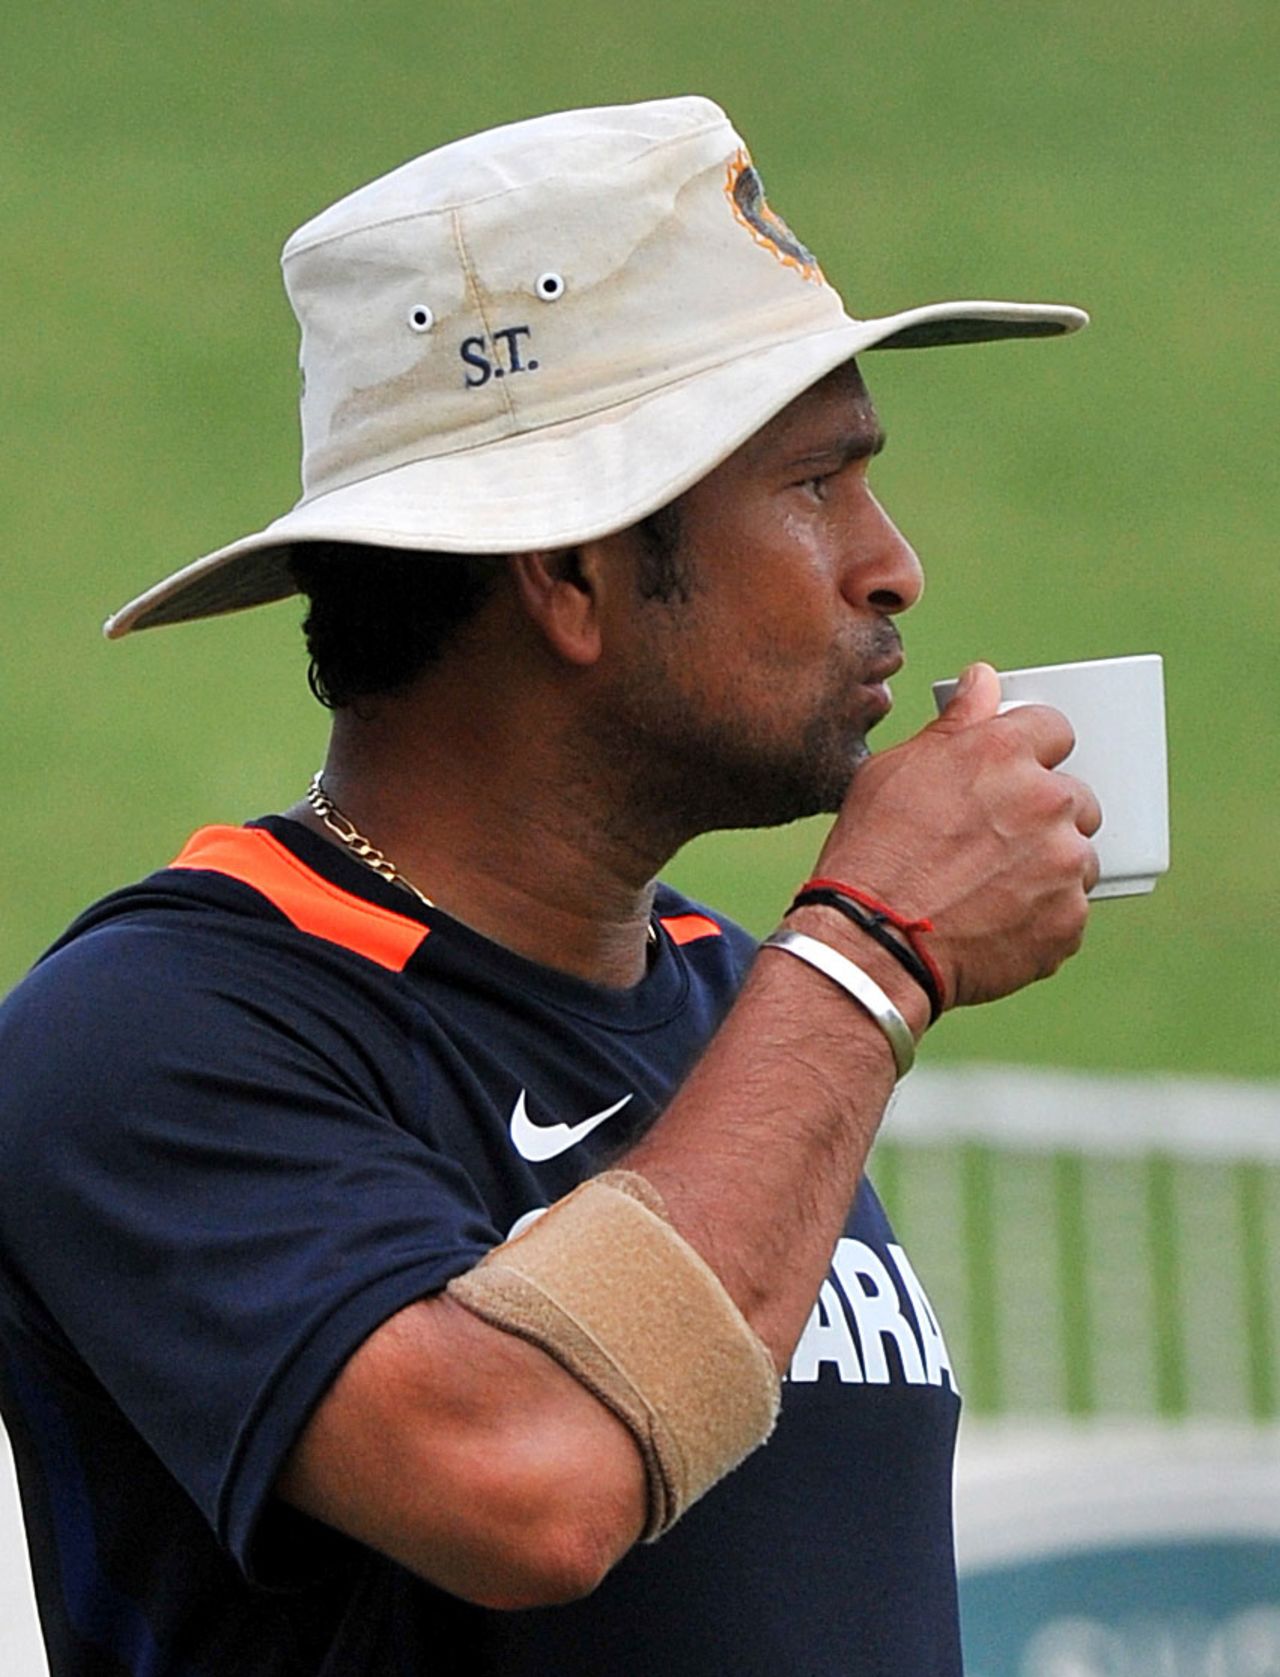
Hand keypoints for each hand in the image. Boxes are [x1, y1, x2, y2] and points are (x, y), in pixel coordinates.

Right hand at [810, 662, 1101, 1008]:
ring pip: (1077, 857)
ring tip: (991, 889)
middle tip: (994, 843)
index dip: (1032, 751)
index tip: (1012, 774)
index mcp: (1004, 753)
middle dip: (1043, 815)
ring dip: (1047, 868)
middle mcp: (1046, 801)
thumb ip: (955, 723)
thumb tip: (982, 680)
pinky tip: (995, 922)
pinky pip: (1070, 912)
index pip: (1055, 729)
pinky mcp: (1069, 921)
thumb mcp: (896, 769)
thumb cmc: (873, 852)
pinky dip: (1042, 918)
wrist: (872, 943)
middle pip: (1074, 796)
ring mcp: (1063, 864)